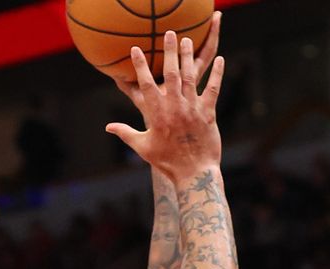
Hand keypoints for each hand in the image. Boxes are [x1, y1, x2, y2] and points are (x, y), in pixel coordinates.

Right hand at [105, 30, 223, 180]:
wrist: (193, 172)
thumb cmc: (166, 162)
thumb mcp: (142, 147)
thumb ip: (125, 133)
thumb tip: (108, 127)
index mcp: (157, 114)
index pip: (146, 85)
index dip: (140, 66)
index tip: (136, 50)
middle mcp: (175, 107)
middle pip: (171, 73)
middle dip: (169, 52)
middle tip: (168, 34)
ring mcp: (193, 108)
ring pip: (190, 77)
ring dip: (188, 57)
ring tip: (187, 40)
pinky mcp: (208, 113)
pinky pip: (213, 89)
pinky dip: (217, 74)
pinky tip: (221, 59)